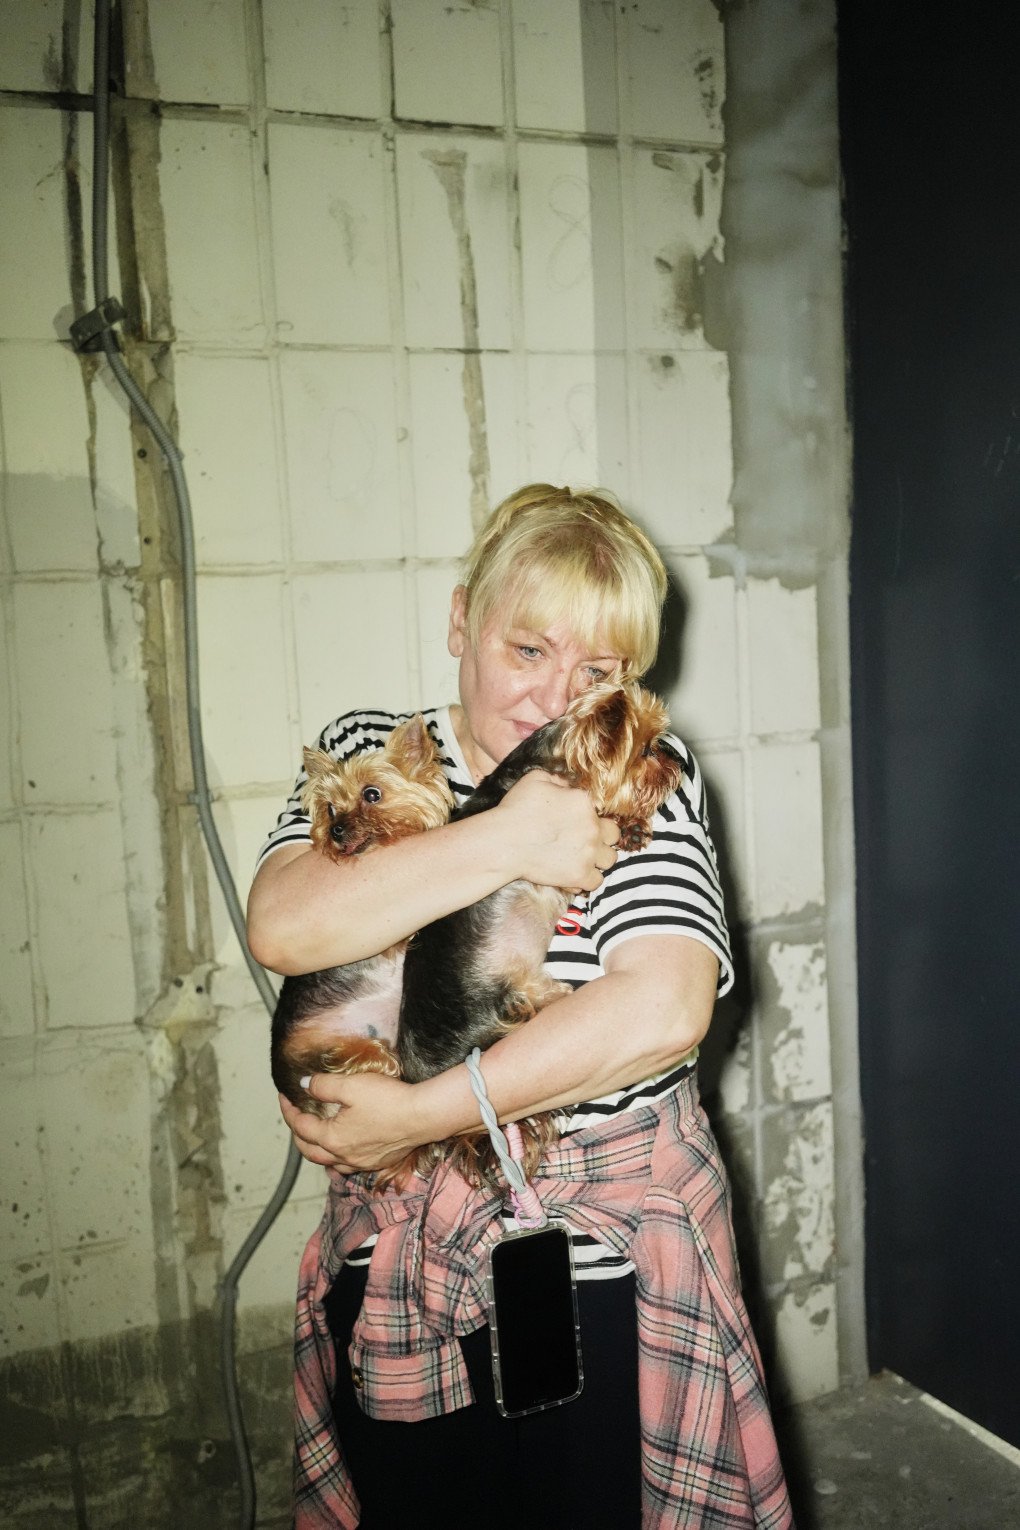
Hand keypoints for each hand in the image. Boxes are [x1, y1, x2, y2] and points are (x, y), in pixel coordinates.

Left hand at [278, 1072, 424, 1172]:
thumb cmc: (388, 1100)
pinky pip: (348, 1167)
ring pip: (328, 1163)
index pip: (301, 1127)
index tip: (284, 1096)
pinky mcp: (377, 1163)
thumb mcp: (351, 1086)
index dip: (289, 1111)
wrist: (423, 1117)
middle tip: (295, 1117)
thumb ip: (323, 1086)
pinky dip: (336, 1160)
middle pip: (310, 1151)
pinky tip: (341, 1153)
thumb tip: (305, 1086)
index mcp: (333, 1138)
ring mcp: (361, 1163)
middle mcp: (344, 1156)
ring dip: (316, 1151)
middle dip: (297, 1134)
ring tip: (313, 1138)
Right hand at [496, 771, 619, 889]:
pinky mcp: (580, 875)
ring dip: (598, 859)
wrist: (503, 843)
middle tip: (584, 840)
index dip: (590, 816)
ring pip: (610, 859)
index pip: (601, 809)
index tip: (576, 823)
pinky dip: (587, 879)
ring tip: (581, 859)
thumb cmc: (515, 810)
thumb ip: (558, 780)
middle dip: (602, 837)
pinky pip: (596, 881)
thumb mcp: (535, 779)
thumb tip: (568, 785)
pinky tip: (574, 874)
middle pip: (613, 834)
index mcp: (584, 802)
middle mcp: (592, 827)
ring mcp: (588, 853)